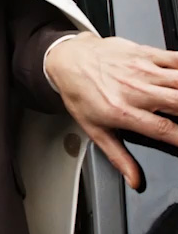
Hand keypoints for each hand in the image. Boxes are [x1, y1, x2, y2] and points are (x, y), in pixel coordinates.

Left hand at [45, 33, 177, 189]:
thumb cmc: (79, 93)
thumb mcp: (93, 129)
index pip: (165, 130)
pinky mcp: (144, 53)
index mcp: (122, 111)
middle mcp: (135, 90)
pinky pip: (175, 58)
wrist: (67, 60)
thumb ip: (118, 157)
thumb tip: (134, 180)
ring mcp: (142, 70)